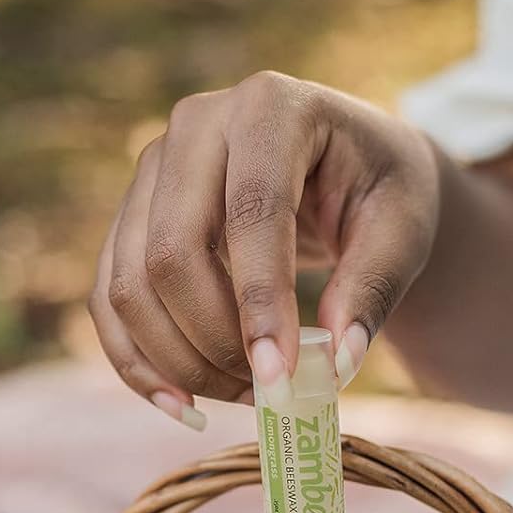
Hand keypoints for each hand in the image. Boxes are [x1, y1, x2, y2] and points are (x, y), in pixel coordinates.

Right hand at [89, 71, 439, 426]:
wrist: (347, 163)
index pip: (252, 212)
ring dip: (178, 359)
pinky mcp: (129, 213)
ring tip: (242, 396)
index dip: (261, 302)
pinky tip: (181, 406)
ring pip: (128, 282)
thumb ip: (372, 290)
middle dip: (213, 339)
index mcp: (271, 107)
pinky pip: (108, 298)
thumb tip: (332, 365)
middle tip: (267, 392)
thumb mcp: (404, 229)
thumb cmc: (380, 189)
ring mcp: (151, 167)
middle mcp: (195, 124)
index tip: (281, 378)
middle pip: (170, 250)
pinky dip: (137, 362)